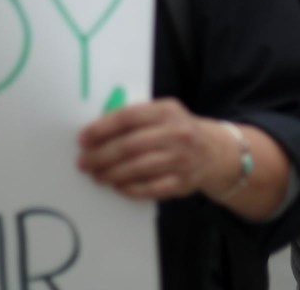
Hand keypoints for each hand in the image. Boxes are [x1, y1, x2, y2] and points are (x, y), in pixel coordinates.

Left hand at [77, 99, 232, 200]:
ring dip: (111, 174)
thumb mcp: (164, 115)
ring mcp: (181, 159)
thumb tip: (97, 133)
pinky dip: (129, 189)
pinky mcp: (182, 182)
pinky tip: (118, 186)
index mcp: (168, 111)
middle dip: (101, 156)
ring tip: (97, 176)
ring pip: (137, 168)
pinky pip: (149, 188)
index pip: (128, 117)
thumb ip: (136, 119)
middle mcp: (177, 133)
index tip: (83, 139)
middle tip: (84, 162)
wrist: (216, 152)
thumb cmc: (179, 131)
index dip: (102, 129)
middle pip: (129, 145)